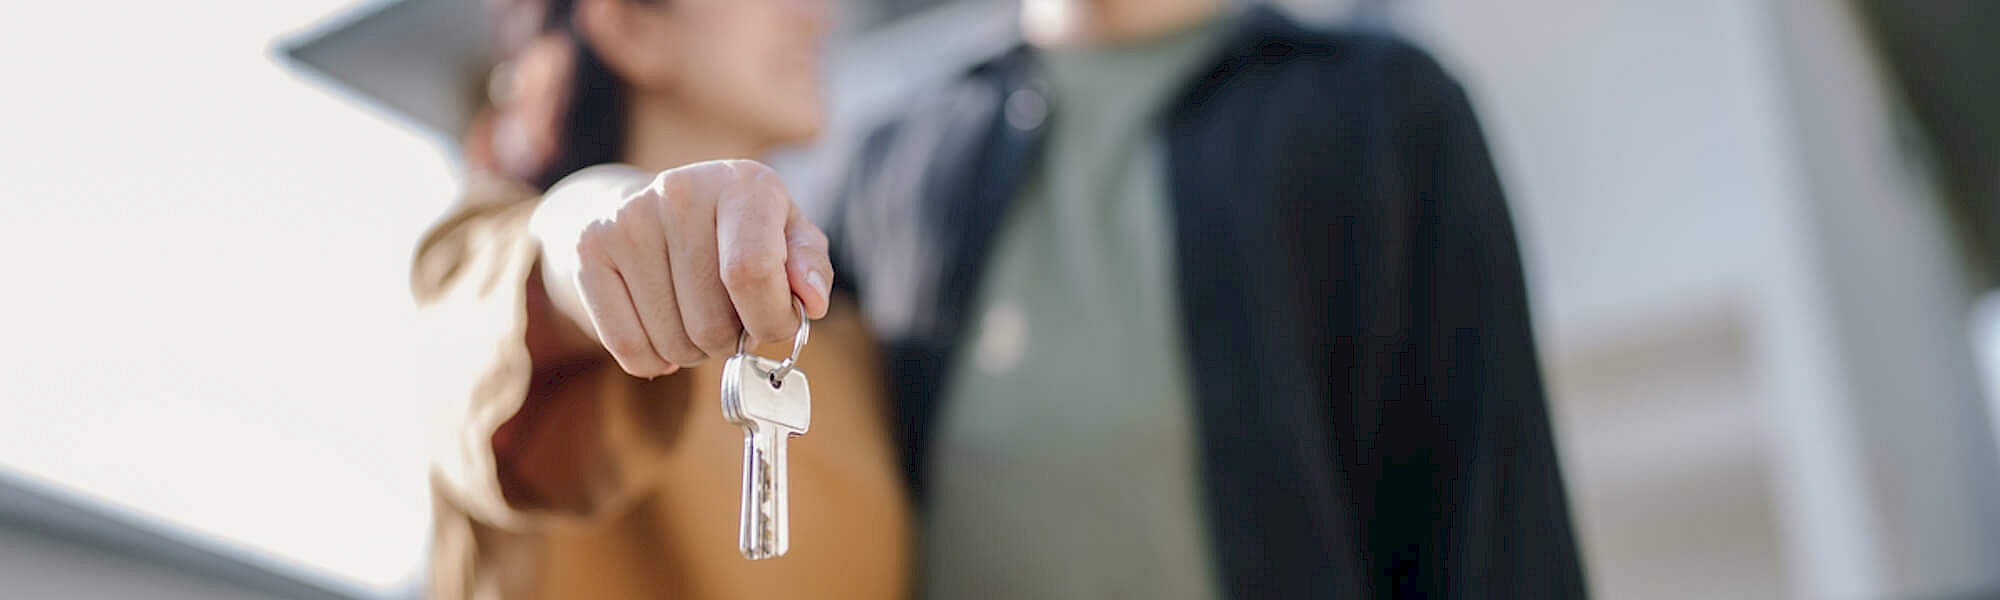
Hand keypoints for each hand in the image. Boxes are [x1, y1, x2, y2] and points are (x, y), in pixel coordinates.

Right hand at [532, 160, 832, 376]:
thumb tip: (811, 302)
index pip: (751, 272)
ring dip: (694, 350)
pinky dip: (654, 360)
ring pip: (673, 341)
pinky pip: (628, 347)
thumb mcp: (787, 236)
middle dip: (731, 340)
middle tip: (729, 317)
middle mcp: (680, 191)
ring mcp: (627, 220)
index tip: (774, 323)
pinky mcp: (589, 251)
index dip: (770, 319)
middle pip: (712, 322)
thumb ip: (809, 267)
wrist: (652, 207)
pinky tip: (662, 332)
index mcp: (743, 184)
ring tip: (696, 314)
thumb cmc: (738, 232)